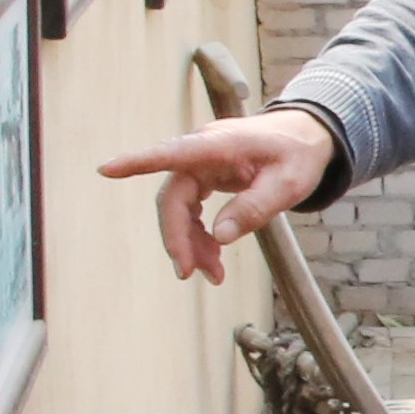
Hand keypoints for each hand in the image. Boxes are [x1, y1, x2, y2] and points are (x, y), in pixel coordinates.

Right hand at [101, 105, 338, 279]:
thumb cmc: (298, 154)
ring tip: (212, 276)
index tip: (106, 169)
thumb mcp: (288, 184)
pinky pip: (192, 211)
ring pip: (180, 209)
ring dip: (190, 243)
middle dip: (178, 238)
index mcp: (217, 145)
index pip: (170, 154)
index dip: (137, 162)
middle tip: (189, 273)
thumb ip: (254, 208)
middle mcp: (200, 152)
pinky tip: (213, 258)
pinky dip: (201, 236)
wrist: (308, 137)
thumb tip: (219, 237)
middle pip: (173, 198)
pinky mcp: (205, 178)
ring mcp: (200, 165)